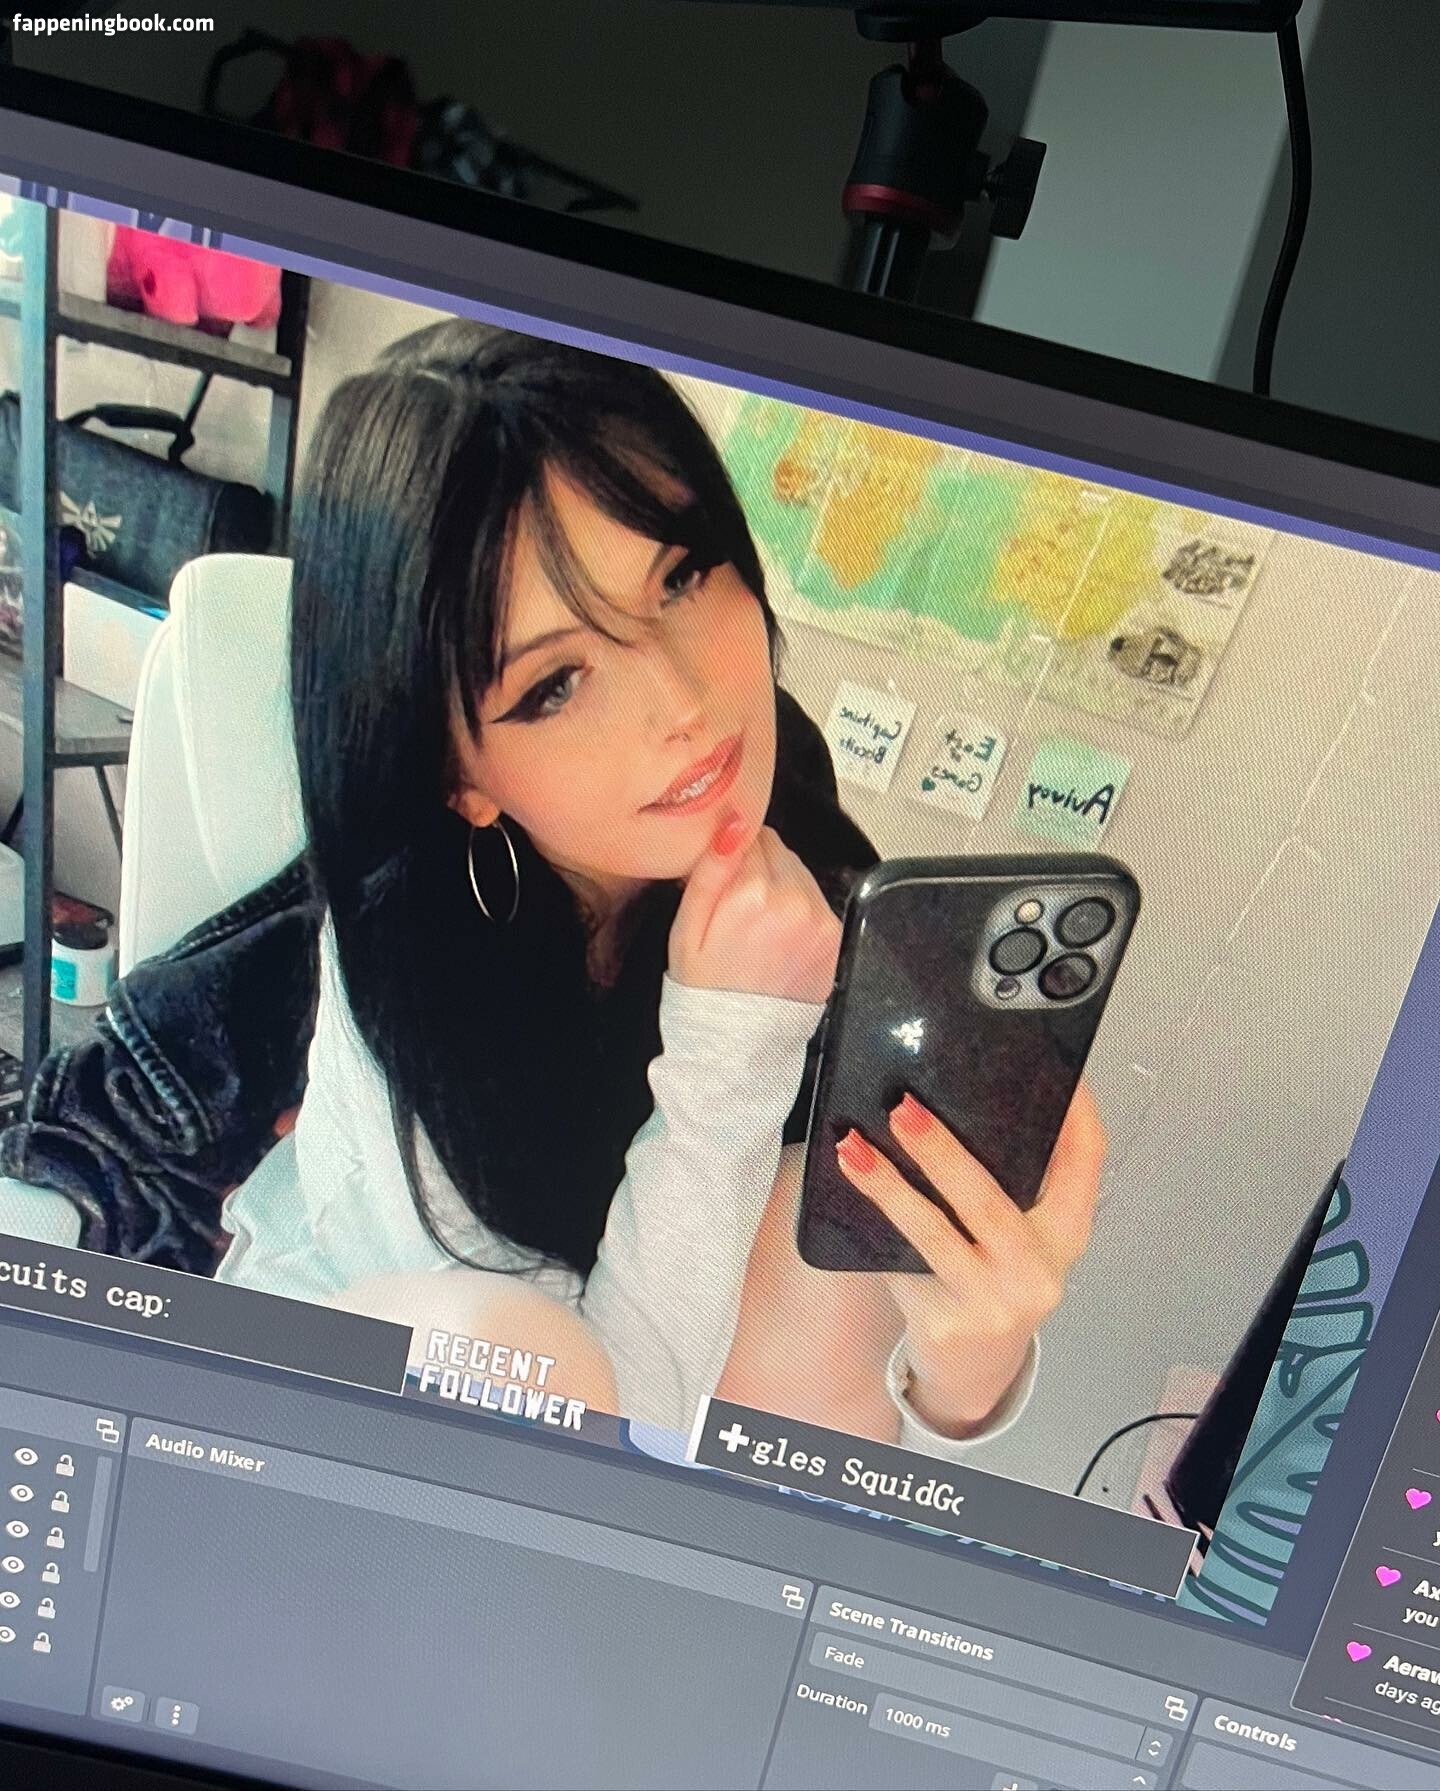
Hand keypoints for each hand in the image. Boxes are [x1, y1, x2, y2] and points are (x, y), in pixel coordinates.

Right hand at [669, 810, 840, 1004]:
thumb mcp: (686, 927)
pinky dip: (798, 908)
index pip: (749, 835)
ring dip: (780, 884)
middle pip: (777, 849)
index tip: (722, 881)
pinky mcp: (834, 935)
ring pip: (798, 871)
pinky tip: (779, 936)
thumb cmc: (703, 984)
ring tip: (759, 923)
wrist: (739, 1043)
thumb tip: (735, 821)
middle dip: (758, 867)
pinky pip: (815, 899)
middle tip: (738, 906)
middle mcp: (794, 898)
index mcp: (752, 890)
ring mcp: (820, 917)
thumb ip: (710, 870)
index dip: (731, 855)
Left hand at [834, 1084, 1105, 1437]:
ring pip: (935, 1235)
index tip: (1050, 1063)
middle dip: (944, 1152)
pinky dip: (875, 1220)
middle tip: (905, 1108)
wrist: (976, 1369)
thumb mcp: (1019, 1234)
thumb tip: (952, 1098)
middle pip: (992, 1202)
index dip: (1074, 1110)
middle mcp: (1039, 1268)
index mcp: (1067, 1232)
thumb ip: (1009, 1182)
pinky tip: (850, 1186)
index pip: (1087, 1160)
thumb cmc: (994, 1277)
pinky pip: (903, 1260)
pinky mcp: (948, 1322)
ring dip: (890, 1187)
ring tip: (853, 1148)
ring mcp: (996, 1301)